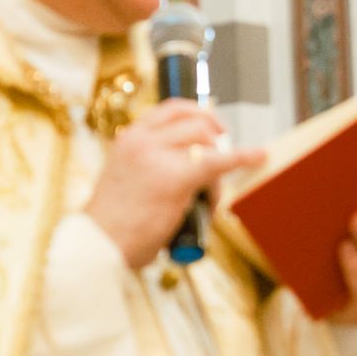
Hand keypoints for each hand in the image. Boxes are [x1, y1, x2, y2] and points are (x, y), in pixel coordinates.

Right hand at [84, 101, 265, 270]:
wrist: (98, 246)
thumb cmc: (113, 223)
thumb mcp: (125, 177)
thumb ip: (149, 162)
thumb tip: (186, 160)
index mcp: (129, 138)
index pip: (172, 109)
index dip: (200, 114)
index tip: (214, 127)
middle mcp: (142, 141)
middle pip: (196, 123)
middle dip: (215, 141)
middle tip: (222, 162)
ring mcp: (157, 157)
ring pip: (208, 145)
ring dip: (217, 170)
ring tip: (207, 201)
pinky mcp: (174, 179)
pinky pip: (218, 162)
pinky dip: (242, 158)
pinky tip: (258, 157)